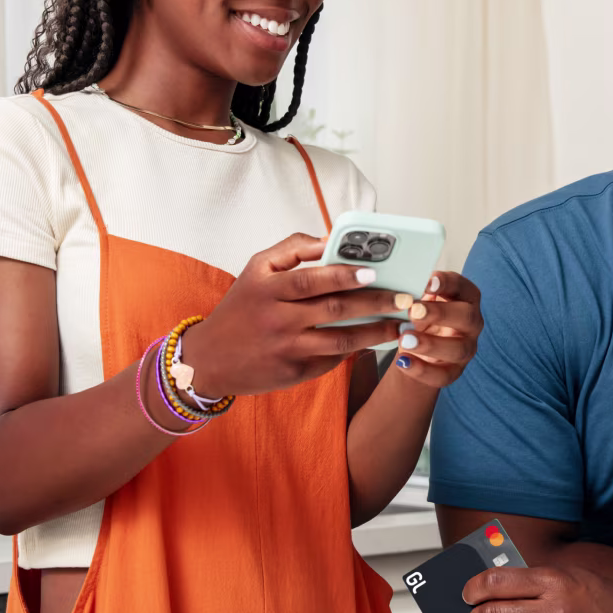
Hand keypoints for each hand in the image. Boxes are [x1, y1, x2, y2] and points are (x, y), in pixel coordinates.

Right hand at [181, 233, 409, 396]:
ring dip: (376, 333)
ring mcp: (286, 349)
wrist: (209, 359)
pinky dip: (355, 350)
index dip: (344, 275)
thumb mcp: (256, 270)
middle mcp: (277, 319)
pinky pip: (331, 360)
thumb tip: (330, 239)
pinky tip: (376, 342)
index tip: (374, 271)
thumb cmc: (241, 308)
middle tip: (403, 298)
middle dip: (374, 304)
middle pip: (334, 310)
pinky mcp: (293, 373)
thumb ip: (292, 249)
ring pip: (340, 341)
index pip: (312, 279)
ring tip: (400, 324)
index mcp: (267, 288)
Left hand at [389, 271, 482, 387]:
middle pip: (467, 317)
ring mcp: (466, 348)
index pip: (463, 287)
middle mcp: (472, 323)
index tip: (428, 282)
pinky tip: (403, 361)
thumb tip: (400, 282)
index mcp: (465, 298)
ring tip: (404, 339)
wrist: (415, 349)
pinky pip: (443, 375)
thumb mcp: (418, 299)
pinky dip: (422, 370)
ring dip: (431, 344)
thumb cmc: (419, 315)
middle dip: (440, 313)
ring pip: (458, 349)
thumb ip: (415, 291)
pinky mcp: (454, 371)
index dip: (447, 284)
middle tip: (413, 311)